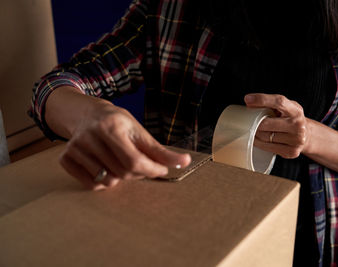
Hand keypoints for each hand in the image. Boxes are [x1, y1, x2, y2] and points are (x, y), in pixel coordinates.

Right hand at [59, 101, 190, 189]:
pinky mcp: (65, 158)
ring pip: (107, 181)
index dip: (151, 170)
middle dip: (137, 173)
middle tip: (139, 163)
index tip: (161, 170)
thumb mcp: (140, 132)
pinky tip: (104, 165)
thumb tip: (185, 161)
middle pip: (122, 173)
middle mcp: (89, 137)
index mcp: (110, 127)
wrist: (87, 114)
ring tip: (118, 160)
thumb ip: (160, 150)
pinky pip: (91, 184)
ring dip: (120, 177)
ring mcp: (75, 148)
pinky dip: (102, 181)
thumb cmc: (118, 123)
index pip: (134, 161)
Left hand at [244, 93, 309, 158]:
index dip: (262, 99)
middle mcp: (298, 126)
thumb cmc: (290, 119)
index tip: (248, 99)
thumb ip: (270, 103)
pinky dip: (259, 142)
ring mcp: (296, 140)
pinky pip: (267, 147)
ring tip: (255, 129)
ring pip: (265, 136)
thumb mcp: (285, 107)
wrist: (306, 136)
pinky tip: (259, 139)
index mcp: (296, 111)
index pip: (279, 102)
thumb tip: (249, 102)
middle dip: (255, 122)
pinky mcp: (291, 152)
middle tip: (250, 120)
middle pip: (266, 123)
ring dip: (255, 133)